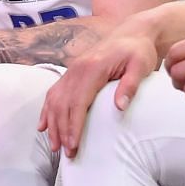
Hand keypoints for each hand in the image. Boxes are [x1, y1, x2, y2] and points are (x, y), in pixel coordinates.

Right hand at [40, 30, 159, 155]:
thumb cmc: (139, 50)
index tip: (73, 145)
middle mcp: (77, 69)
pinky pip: (54, 92)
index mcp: (92, 68)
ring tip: (54, 146)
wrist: (133, 32)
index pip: (78, 102)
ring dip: (52, 124)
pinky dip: (46, 110)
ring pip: (54, 100)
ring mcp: (72, 70)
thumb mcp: (141, 65)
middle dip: (62, 130)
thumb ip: (130, 85)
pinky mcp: (72, 73)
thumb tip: (120, 107)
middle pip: (62, 104)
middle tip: (65, 153)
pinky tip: (43, 126)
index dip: (73, 125)